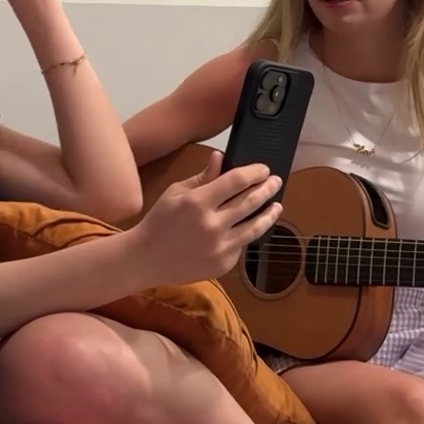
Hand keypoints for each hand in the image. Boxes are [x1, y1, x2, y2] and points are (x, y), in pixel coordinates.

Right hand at [132, 150, 282, 287]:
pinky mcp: (224, 264)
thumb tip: (221, 158)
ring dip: (269, 214)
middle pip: (250, 202)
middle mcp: (212, 225)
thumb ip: (202, 178)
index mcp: (198, 203)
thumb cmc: (160, 221)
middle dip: (267, 189)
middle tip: (276, 181)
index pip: (236, 181)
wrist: (147, 259)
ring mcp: (220, 248)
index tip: (264, 169)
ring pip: (255, 228)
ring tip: (277, 206)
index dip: (254, 173)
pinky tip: (252, 226)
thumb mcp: (176, 193)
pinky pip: (241, 245)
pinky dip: (248, 234)